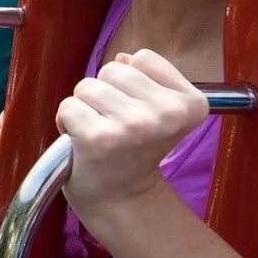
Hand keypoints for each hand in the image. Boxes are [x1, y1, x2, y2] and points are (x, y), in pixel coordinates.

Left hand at [56, 50, 208, 225]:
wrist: (122, 199)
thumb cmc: (135, 149)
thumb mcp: (159, 110)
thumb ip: (146, 77)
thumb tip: (123, 58)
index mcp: (191, 104)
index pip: (143, 58)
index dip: (131, 82)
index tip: (136, 111)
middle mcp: (167, 114)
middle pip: (113, 69)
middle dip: (105, 92)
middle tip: (114, 124)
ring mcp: (134, 126)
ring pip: (87, 85)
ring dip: (85, 107)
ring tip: (99, 132)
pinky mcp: (100, 139)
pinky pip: (68, 107)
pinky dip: (66, 122)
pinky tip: (82, 142)